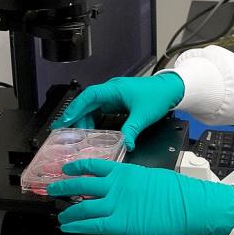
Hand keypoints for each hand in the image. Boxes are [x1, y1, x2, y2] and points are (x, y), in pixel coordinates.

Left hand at [47, 159, 233, 234]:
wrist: (189, 204)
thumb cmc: (177, 191)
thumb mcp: (150, 176)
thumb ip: (132, 180)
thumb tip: (124, 186)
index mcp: (124, 172)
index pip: (93, 166)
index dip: (76, 168)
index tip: (67, 170)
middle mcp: (115, 186)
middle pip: (81, 185)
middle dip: (64, 187)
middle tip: (53, 189)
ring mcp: (116, 205)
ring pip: (83, 207)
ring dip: (69, 212)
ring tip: (61, 215)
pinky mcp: (121, 223)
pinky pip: (92, 225)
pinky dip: (77, 227)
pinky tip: (68, 228)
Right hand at [51, 73, 184, 150]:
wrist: (170, 89)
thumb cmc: (157, 95)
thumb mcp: (143, 115)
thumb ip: (131, 130)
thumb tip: (125, 145)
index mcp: (113, 89)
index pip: (88, 96)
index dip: (75, 108)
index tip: (66, 120)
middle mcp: (110, 91)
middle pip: (86, 103)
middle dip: (74, 116)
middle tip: (62, 131)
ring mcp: (113, 96)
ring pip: (92, 108)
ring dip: (84, 120)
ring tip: (75, 135)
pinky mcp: (116, 102)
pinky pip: (99, 111)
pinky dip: (93, 120)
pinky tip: (90, 131)